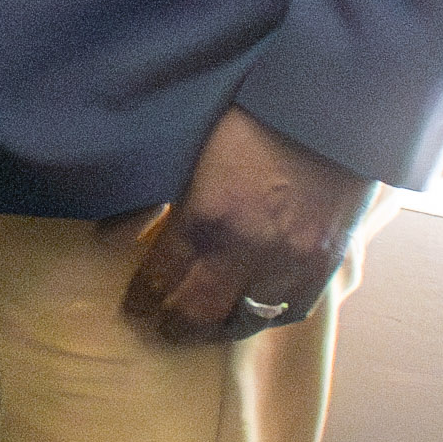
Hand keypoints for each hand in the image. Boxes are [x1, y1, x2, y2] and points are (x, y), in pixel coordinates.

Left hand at [117, 102, 369, 342]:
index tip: (133, 309)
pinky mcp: (327, 263)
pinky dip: (266, 317)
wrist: (333, 112)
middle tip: (160, 329)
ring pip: (246, 320)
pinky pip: (292, 311)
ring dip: (218, 330)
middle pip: (200, 312)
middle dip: (173, 327)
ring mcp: (291, 261)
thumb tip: (109, 237)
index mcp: (206, 217)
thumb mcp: (190, 151)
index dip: (142, 299)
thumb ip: (153, 199)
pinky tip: (250, 313)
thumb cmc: (254, 121)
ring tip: (201, 329)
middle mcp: (248, 249)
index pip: (161, 277)